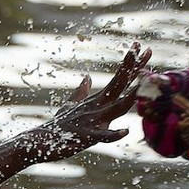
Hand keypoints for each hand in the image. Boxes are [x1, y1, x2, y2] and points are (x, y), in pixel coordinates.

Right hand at [21, 44, 151, 162]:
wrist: (41, 142)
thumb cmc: (58, 127)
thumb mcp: (70, 107)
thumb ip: (81, 92)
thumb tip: (87, 77)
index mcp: (96, 101)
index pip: (118, 80)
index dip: (130, 64)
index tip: (141, 47)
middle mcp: (97, 107)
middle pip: (120, 86)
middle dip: (133, 68)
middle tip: (147, 50)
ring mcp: (92, 121)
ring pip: (116, 108)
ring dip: (131, 97)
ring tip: (144, 86)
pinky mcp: (86, 137)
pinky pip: (102, 136)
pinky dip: (113, 134)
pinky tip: (125, 131)